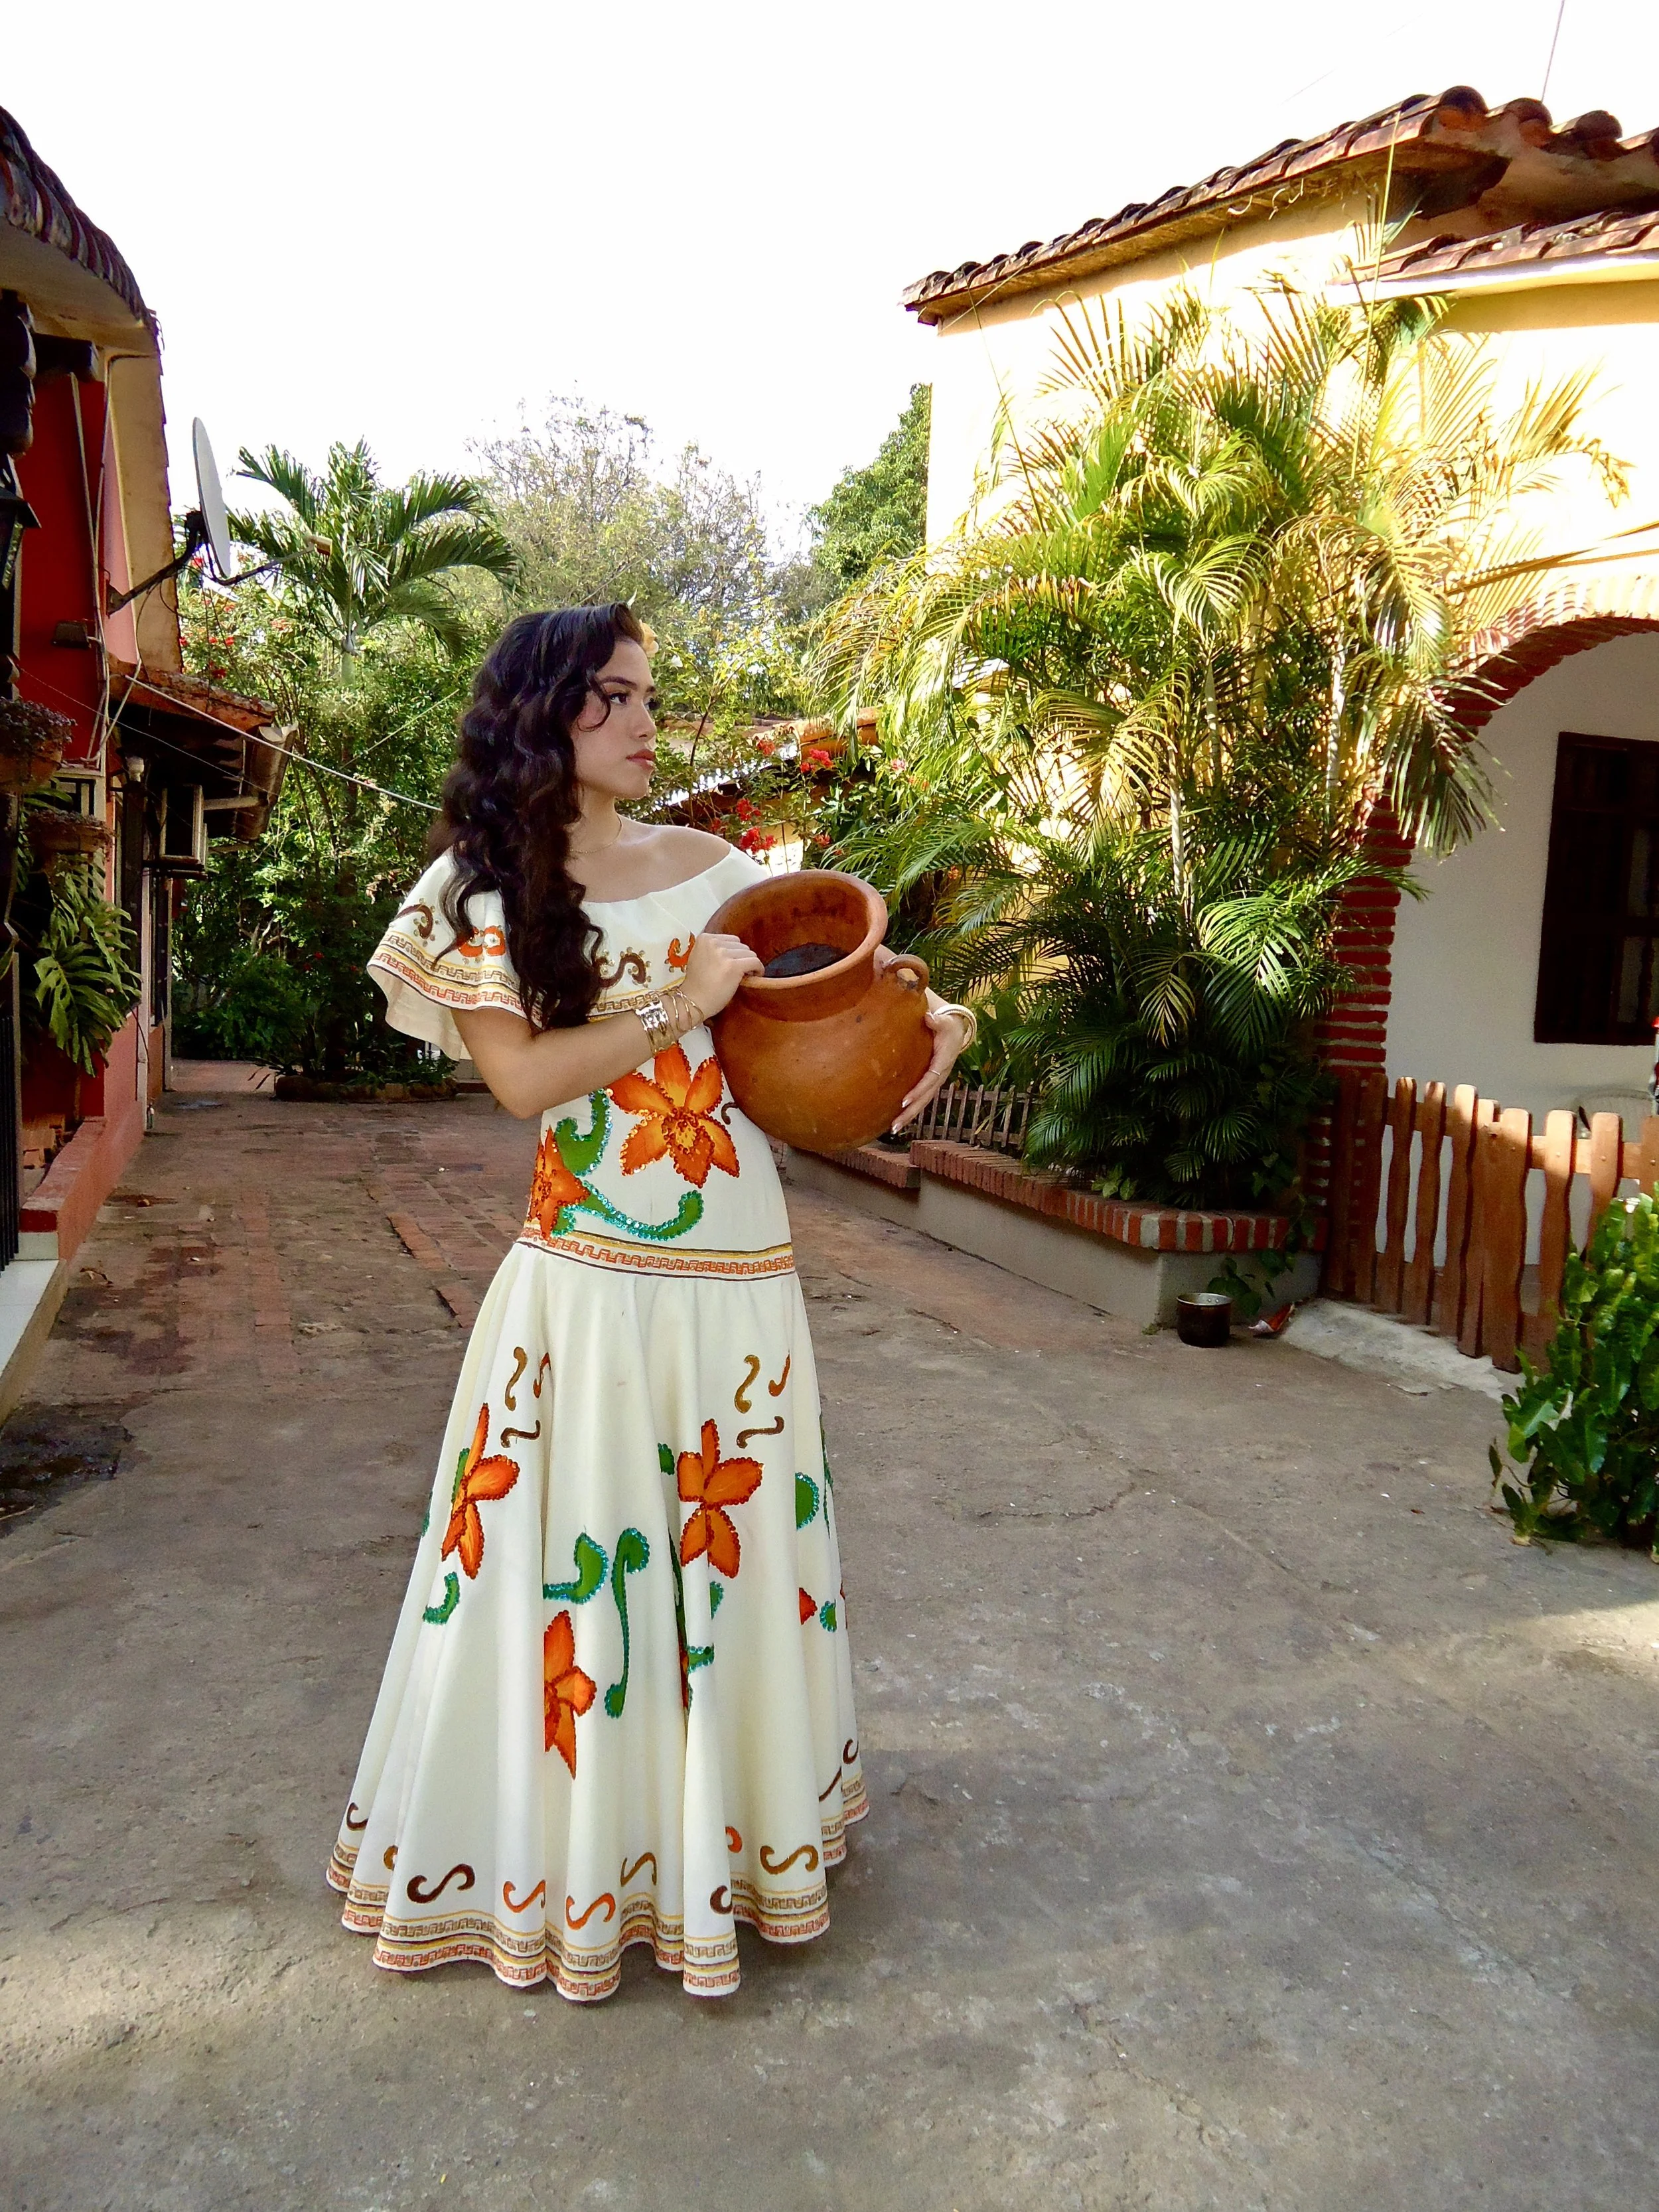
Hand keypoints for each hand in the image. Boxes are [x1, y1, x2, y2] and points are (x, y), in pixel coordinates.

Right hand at [682, 930, 762, 1016]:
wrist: (693, 1001)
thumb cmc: (697, 985)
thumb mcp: (700, 958)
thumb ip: (714, 950)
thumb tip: (735, 950)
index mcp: (705, 938)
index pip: (731, 940)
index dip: (735, 953)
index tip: (732, 964)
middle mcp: (714, 943)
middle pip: (742, 946)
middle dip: (741, 959)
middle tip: (737, 973)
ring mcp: (723, 954)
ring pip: (750, 954)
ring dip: (749, 965)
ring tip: (743, 976)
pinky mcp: (733, 966)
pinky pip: (755, 962)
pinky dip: (758, 970)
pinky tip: (755, 976)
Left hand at [892, 997, 968, 1130]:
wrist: (956, 1028)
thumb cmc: (947, 1022)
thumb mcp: (945, 1019)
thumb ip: (938, 1019)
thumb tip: (929, 1016)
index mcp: (944, 1060)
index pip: (930, 1079)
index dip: (918, 1090)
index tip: (904, 1100)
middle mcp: (941, 1074)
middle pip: (926, 1097)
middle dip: (911, 1112)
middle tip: (895, 1125)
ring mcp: (936, 1079)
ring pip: (923, 1101)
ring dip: (909, 1115)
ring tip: (894, 1128)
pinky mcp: (930, 1081)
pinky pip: (921, 1097)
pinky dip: (911, 1108)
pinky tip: (897, 1118)